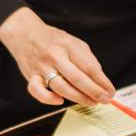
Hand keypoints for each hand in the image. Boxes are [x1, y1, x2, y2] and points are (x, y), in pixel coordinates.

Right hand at [0, 7, 115, 107]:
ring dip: (78, 98)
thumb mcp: (74, 42)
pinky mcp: (30, 76)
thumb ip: (87, 59)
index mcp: (68, 46)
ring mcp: (42, 66)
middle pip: (77, 78)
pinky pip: (36, 91)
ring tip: (91, 102)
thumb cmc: (53, 40)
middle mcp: (55, 56)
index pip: (89, 67)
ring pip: (61, 87)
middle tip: (105, 99)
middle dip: (94, 92)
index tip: (111, 91)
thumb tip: (100, 79)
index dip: (102, 81)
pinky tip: (59, 101)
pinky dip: (48, 98)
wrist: (25, 33)